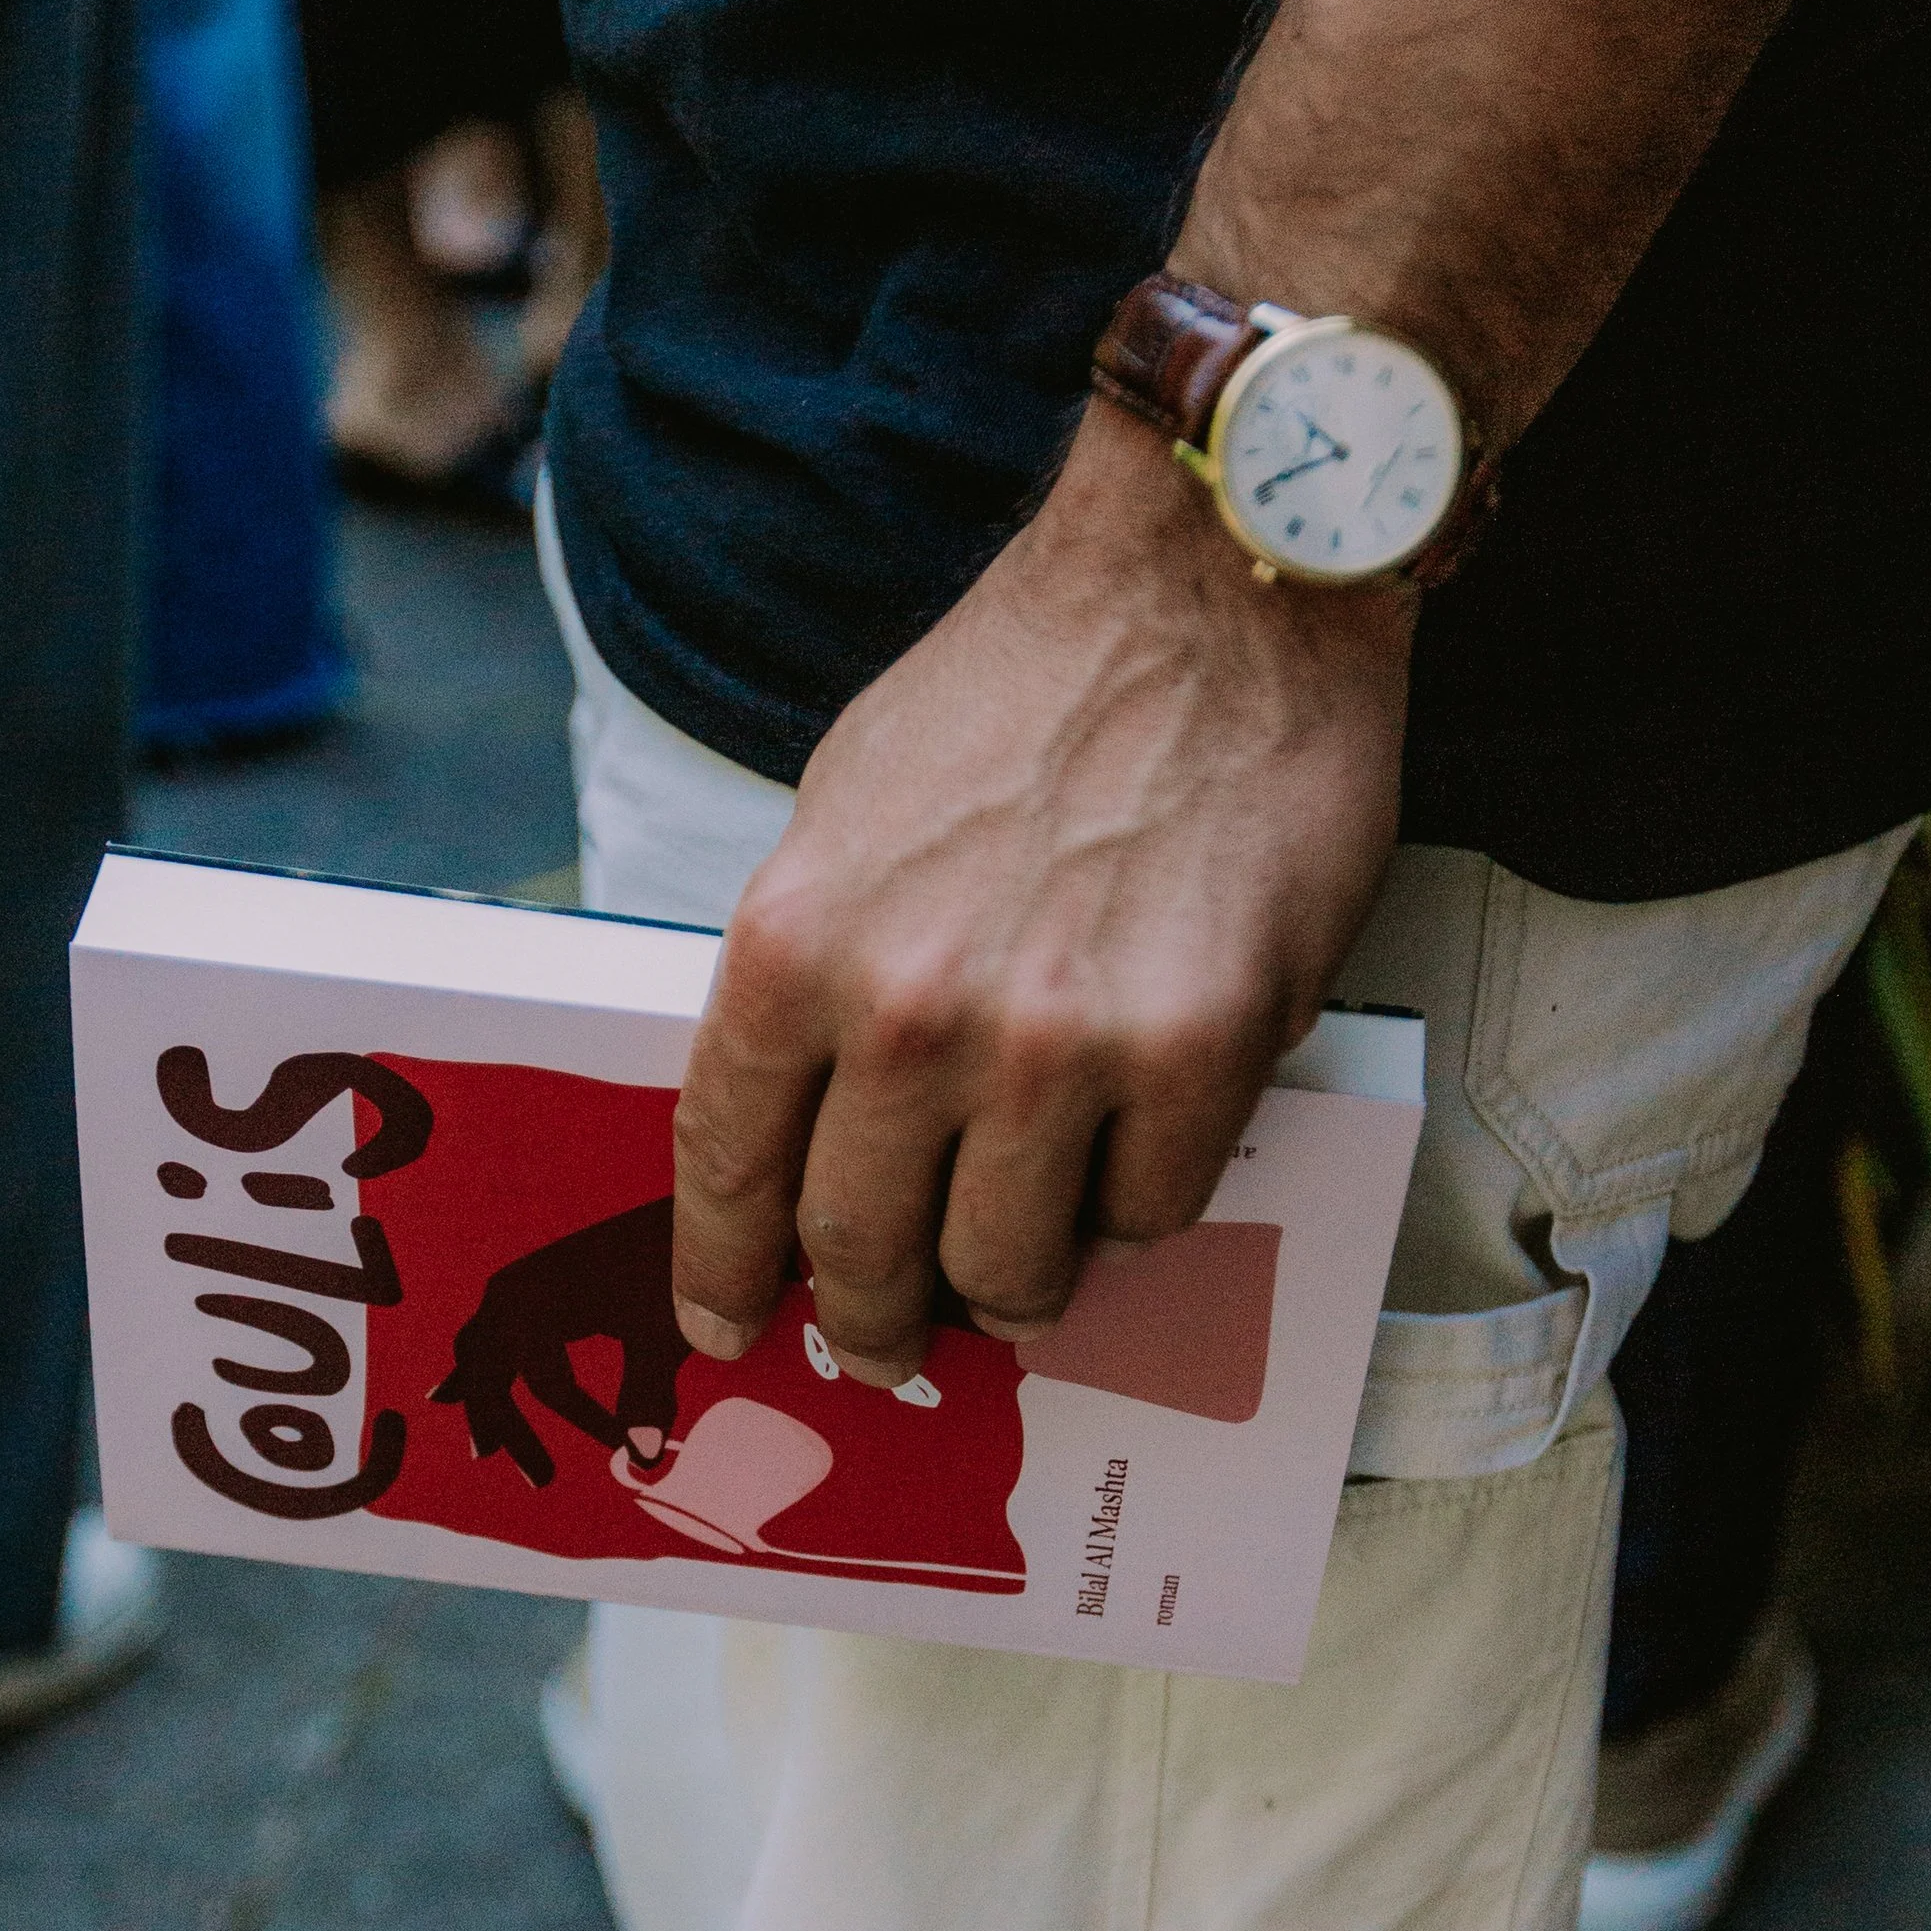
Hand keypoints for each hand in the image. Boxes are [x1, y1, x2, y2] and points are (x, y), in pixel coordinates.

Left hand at [669, 400, 1411, 1386]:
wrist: (1209, 591)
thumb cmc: (1021, 692)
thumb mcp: (845, 817)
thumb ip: (817, 978)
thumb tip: (805, 1122)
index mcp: (798, 945)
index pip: (727, 1167)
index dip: (720, 1272)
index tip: (729, 1328)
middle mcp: (911, 1011)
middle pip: (859, 1248)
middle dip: (868, 1320)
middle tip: (886, 1340)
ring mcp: (1058, 1043)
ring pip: (1009, 1265)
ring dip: (1010, 1289)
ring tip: (1020, 1274)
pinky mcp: (1200, 1052)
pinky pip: (1151, 1212)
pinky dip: (1135, 1206)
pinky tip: (1134, 1156)